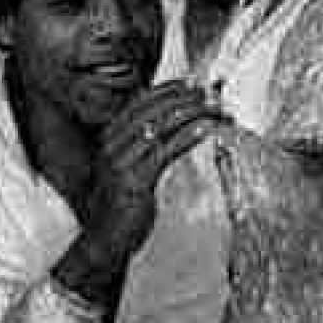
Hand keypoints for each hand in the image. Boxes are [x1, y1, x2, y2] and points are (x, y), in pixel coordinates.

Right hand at [57, 84, 220, 305]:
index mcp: (110, 135)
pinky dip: (189, 135)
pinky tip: (207, 128)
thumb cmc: (121, 205)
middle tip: (216, 92)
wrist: (102, 241)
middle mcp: (113, 142)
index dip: (172, 88)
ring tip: (219, 109)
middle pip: (155, 108)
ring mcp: (121, 160)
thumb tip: (174, 123)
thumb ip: (144, 145)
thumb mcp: (129, 168)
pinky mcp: (134, 179)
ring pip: (163, 124)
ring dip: (196, 113)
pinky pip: (166, 149)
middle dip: (189, 97)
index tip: (197, 81)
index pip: (143, 100)